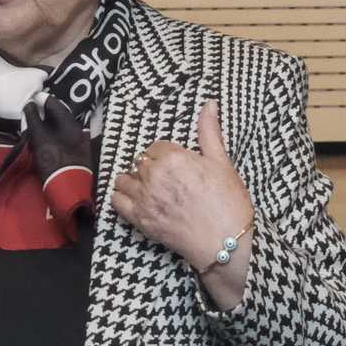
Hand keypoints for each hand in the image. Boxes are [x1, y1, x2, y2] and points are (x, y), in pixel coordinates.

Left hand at [109, 98, 257, 296]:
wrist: (226, 243)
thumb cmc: (228, 202)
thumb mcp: (222, 162)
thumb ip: (210, 131)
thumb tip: (209, 103)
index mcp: (173, 158)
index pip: (156, 146)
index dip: (166, 154)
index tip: (177, 165)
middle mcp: (153, 176)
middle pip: (141, 162)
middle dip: (151, 167)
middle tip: (168, 179)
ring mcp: (144, 199)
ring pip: (124, 179)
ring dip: (133, 180)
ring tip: (149, 187)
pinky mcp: (140, 220)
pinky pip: (117, 201)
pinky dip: (121, 197)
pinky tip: (134, 198)